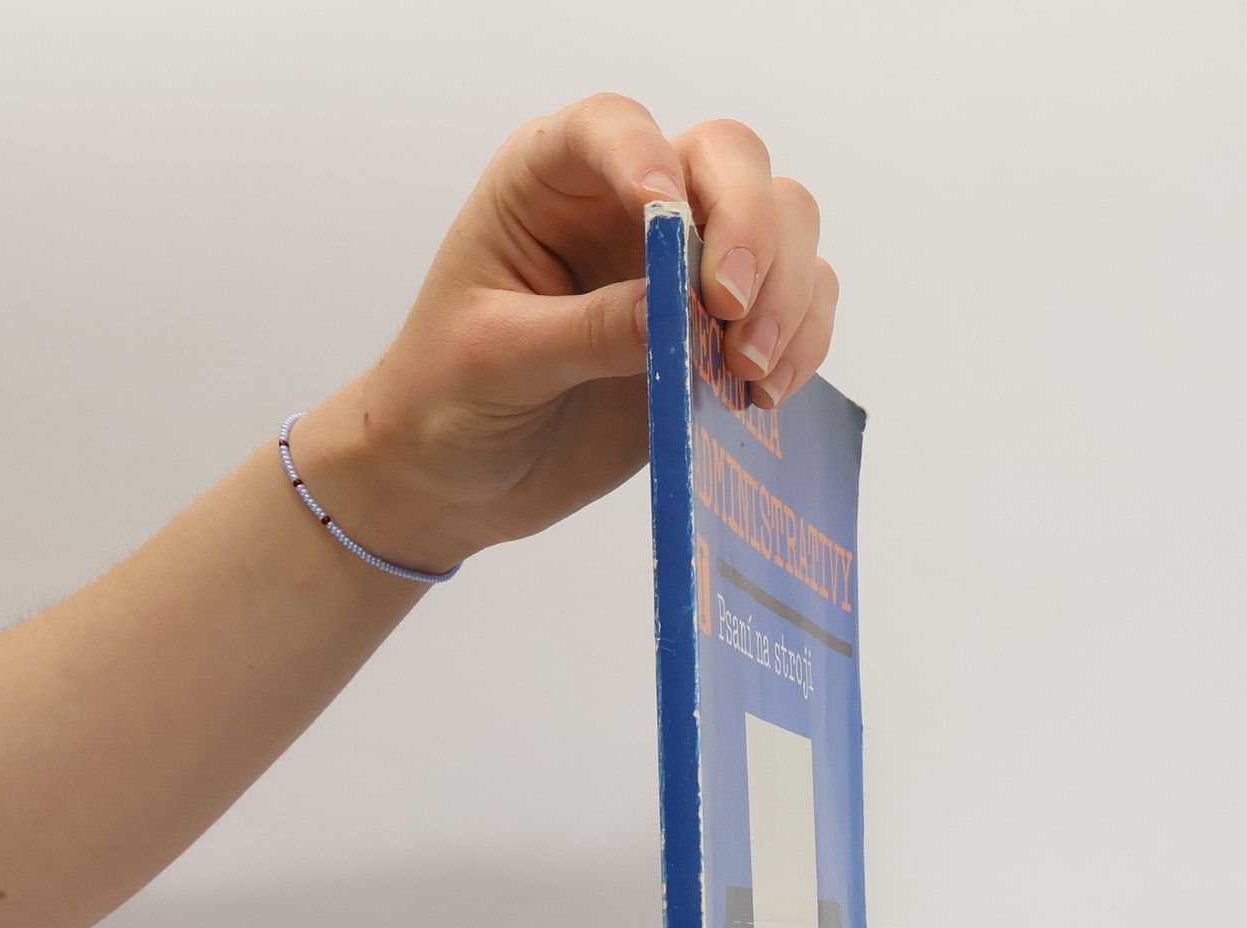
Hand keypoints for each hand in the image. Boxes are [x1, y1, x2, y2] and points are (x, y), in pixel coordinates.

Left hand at [291, 94, 840, 577]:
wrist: (456, 479)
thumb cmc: (446, 400)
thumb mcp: (498, 361)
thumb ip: (587, 332)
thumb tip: (676, 314)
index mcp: (550, 182)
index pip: (615, 128)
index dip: (648, 158)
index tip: (663, 215)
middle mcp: (627, 206)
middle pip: (730, 161)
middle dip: (753, 231)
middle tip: (734, 315)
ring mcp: (682, 268)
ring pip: (785, 225)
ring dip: (788, 294)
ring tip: (752, 374)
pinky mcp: (717, 334)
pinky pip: (796, 307)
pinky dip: (800, 344)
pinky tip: (763, 396)